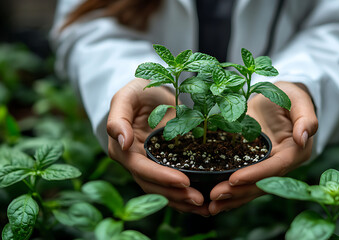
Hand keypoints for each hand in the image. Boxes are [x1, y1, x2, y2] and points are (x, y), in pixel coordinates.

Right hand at [107, 79, 209, 215]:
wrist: (152, 93)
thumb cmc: (138, 92)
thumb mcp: (126, 96)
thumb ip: (119, 118)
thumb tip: (123, 142)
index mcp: (123, 149)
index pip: (141, 168)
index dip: (161, 176)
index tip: (183, 181)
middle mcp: (135, 162)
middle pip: (152, 185)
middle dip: (175, 194)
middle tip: (199, 199)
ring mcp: (150, 166)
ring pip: (163, 191)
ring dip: (182, 201)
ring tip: (205, 207)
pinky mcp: (165, 165)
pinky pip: (172, 185)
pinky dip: (185, 196)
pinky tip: (203, 202)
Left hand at [208, 81, 317, 214]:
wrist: (276, 96)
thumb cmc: (289, 95)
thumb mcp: (298, 99)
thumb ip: (305, 118)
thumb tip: (302, 138)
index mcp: (295, 151)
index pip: (275, 167)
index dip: (255, 175)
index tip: (234, 179)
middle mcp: (281, 164)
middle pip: (261, 183)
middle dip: (239, 192)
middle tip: (215, 196)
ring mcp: (265, 166)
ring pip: (250, 188)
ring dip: (231, 198)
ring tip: (209, 206)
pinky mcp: (252, 164)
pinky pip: (242, 181)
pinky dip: (229, 192)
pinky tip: (211, 201)